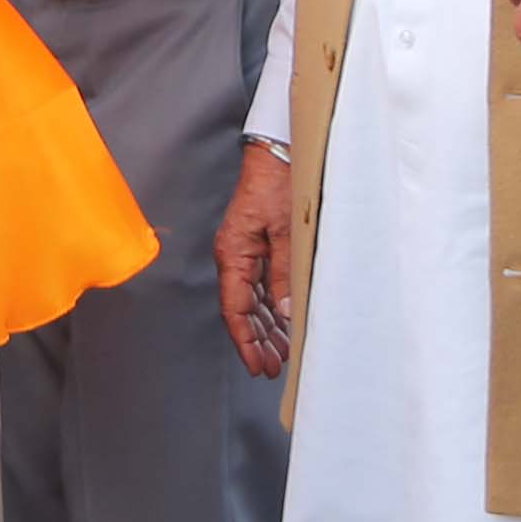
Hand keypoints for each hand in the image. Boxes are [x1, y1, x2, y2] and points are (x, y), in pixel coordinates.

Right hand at [212, 140, 295, 379]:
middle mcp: (235, 257)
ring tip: (280, 354)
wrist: (278, 153)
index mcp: (234, 255)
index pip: (235, 310)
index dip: (245, 341)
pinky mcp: (259, 247)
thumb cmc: (277, 185)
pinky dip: (273, 308)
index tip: (257, 365)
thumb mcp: (286, 232)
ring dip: (266, 328)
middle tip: (273, 368)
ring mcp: (246, 253)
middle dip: (257, 342)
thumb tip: (286, 313)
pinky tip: (284, 324)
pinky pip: (262, 286)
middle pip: (243, 310)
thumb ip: (286, 273)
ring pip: (254, 301)